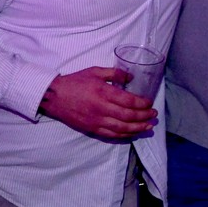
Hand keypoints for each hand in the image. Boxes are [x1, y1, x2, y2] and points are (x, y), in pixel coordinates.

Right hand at [39, 66, 155, 138]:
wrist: (53, 97)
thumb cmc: (75, 82)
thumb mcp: (95, 71)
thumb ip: (114, 73)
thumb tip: (131, 77)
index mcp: (103, 93)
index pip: (129, 101)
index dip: (142, 103)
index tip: (150, 102)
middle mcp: (102, 109)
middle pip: (129, 116)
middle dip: (144, 116)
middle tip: (154, 114)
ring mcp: (97, 121)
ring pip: (122, 128)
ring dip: (138, 128)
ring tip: (149, 126)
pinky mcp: (92, 129)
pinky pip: (112, 135)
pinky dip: (125, 135)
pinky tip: (134, 133)